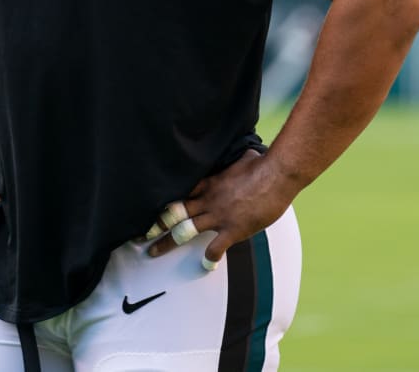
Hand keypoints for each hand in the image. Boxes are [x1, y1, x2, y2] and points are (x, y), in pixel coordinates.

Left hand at [145, 150, 292, 269]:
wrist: (276, 175)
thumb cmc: (261, 164)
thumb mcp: (240, 158)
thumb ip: (233, 161)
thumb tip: (242, 153)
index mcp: (208, 183)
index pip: (178, 193)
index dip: (163, 202)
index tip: (151, 209)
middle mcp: (207, 199)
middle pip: (174, 212)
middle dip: (156, 225)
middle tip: (141, 234)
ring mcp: (218, 215)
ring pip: (184, 231)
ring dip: (167, 243)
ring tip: (154, 252)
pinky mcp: (232, 229)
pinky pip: (214, 248)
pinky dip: (208, 259)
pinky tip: (205, 265)